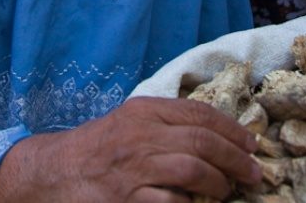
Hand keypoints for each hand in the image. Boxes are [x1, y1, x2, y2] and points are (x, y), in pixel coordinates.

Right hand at [0, 97, 260, 201]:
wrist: (52, 174)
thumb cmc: (96, 150)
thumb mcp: (129, 123)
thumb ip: (165, 123)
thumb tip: (217, 135)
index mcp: (143, 111)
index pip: (200, 113)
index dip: (233, 130)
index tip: (252, 144)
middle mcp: (140, 134)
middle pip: (203, 142)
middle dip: (236, 159)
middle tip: (253, 173)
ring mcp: (133, 167)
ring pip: (193, 171)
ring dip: (219, 184)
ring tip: (227, 191)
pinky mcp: (126, 199)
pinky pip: (172, 202)